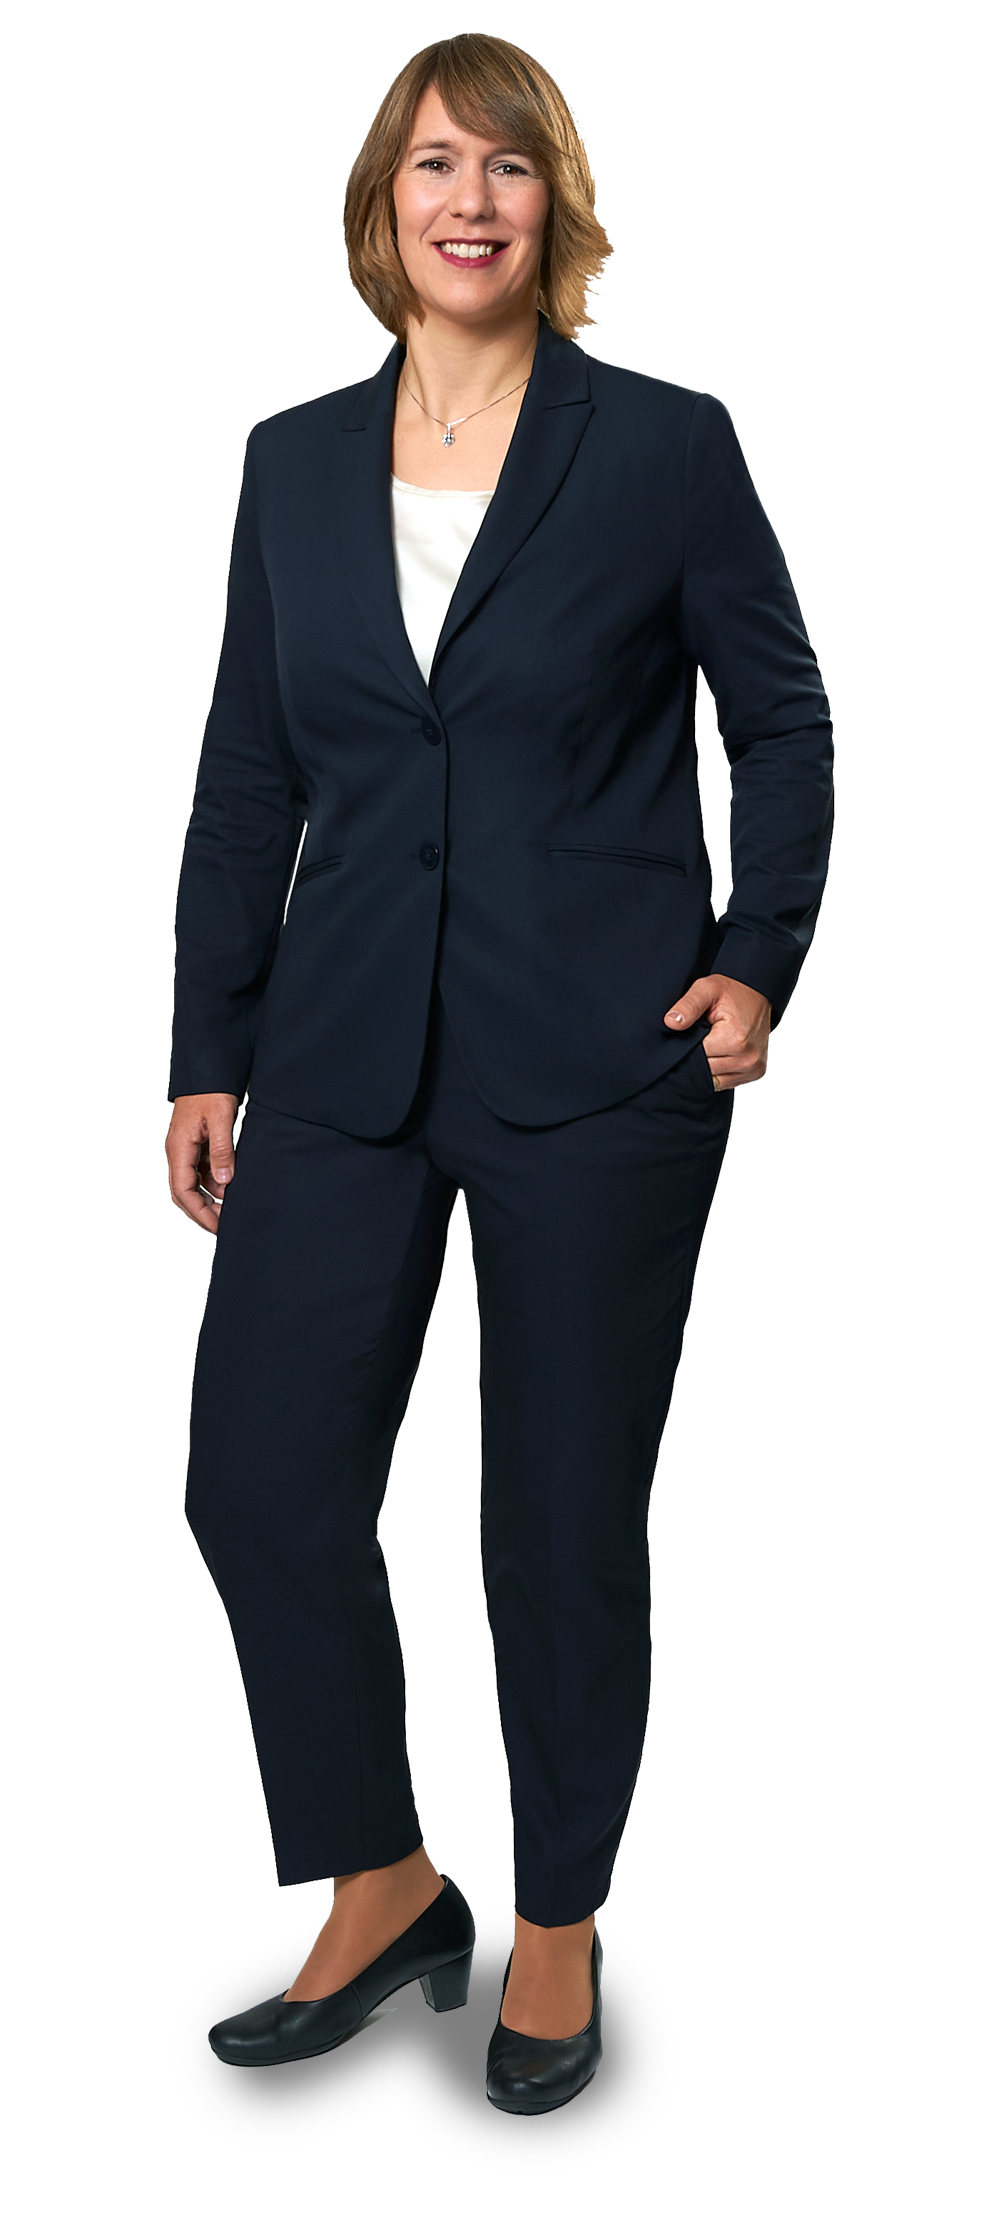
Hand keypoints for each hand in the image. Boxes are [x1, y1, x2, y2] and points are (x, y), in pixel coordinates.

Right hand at [165, 1093, 239, 1234]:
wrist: (209, 1070)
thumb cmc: (210, 1090)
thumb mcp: (221, 1119)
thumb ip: (222, 1151)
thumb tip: (224, 1180)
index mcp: (179, 1147)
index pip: (184, 1190)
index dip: (200, 1211)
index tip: (216, 1224)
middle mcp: (179, 1150)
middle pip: (185, 1192)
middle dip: (203, 1211)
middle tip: (223, 1224)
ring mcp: (187, 1148)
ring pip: (195, 1181)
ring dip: (211, 1195)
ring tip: (232, 1204)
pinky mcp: (197, 1143)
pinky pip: (202, 1169)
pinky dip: (215, 1180)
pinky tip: (230, 1183)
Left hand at [663, 974, 771, 1090]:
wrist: (756, 994)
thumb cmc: (732, 991)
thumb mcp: (706, 989)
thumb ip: (688, 1005)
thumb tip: (671, 1023)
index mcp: (736, 1040)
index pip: (697, 1056)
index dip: (688, 1046)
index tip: (692, 1032)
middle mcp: (748, 1058)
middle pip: (705, 1071)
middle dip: (697, 1056)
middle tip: (700, 1036)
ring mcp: (753, 1068)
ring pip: (714, 1080)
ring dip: (707, 1066)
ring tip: (710, 1044)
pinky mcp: (755, 1072)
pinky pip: (725, 1082)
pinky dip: (718, 1071)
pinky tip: (718, 1054)